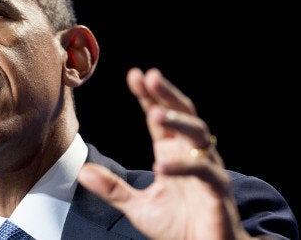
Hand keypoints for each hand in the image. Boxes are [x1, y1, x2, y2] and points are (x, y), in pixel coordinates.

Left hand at [78, 67, 253, 239]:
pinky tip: (161, 164)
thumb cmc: (178, 227)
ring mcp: (207, 168)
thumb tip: (82, 172)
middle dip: (167, 94)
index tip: (135, 75)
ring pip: (197, 133)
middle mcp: (191, 154)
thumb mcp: (138, 207)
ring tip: (156, 114)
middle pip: (183, 114)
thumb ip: (113, 189)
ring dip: (178, 121)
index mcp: (172, 153)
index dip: (149, 97)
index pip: (160, 118)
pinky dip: (184, 166)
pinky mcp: (217, 189)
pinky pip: (203, 170)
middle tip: (150, 77)